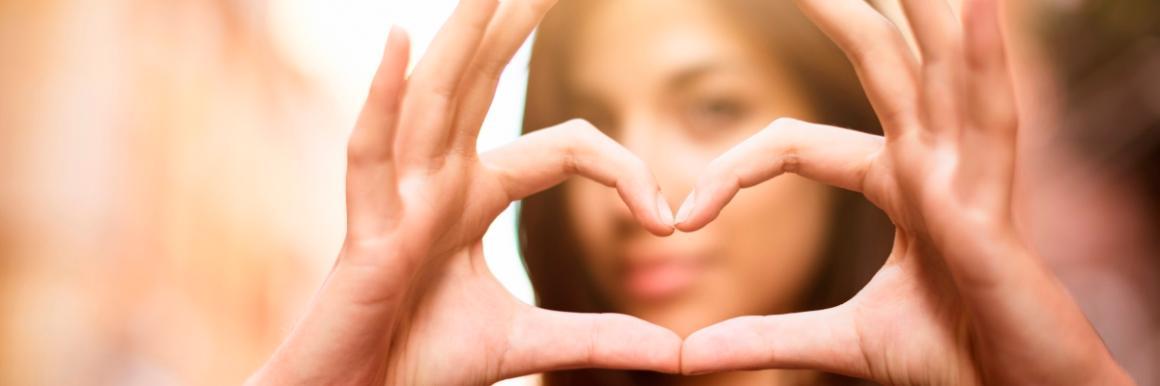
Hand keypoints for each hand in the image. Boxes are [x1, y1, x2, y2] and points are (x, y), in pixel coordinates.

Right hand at [248, 1, 679, 383]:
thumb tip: (677, 351)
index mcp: (473, 198)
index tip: (668, 218)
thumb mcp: (527, 344)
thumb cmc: (420, 362)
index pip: (562, 148)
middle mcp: (436, 182)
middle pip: (482, 86)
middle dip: (512, 27)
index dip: (623, 169)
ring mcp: (399, 198)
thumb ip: (598, 337)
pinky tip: (401, 39)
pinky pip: (372, 154)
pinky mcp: (366, 229)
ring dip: (460, 37)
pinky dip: (384, 97)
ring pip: (433, 101)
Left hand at [677, 0, 1134, 384]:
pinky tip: (974, 3)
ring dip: (917, 5)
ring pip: (938, 66)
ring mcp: (968, 173)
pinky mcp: (995, 202)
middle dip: (840, 11)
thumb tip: (686, 355)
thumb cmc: (955, 361)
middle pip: (878, 64)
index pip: (797, 144)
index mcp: (900, 185)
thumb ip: (765, 337)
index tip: (681, 217)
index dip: (732, 171)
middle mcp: (935, 163)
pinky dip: (984, 56)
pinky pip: (992, 116)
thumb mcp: (840, 342)